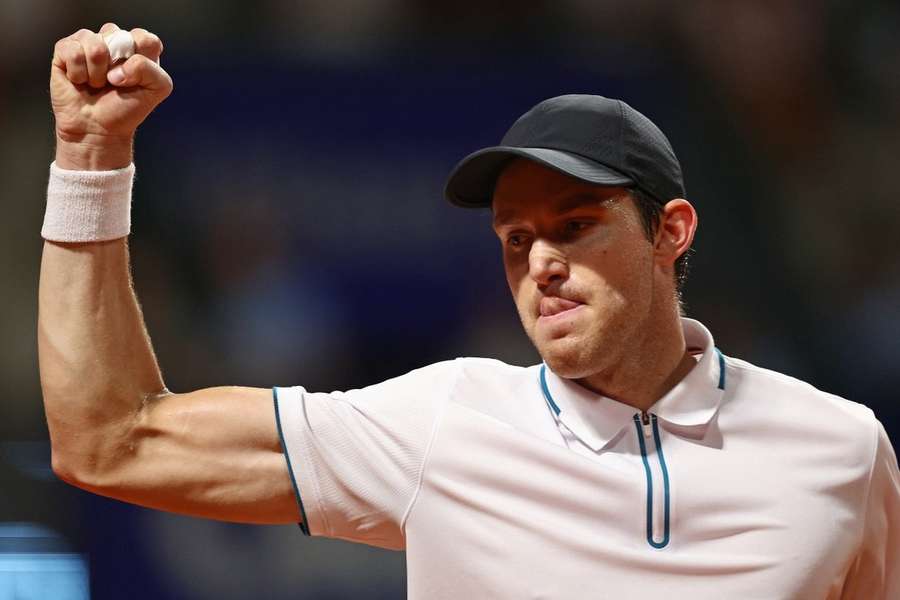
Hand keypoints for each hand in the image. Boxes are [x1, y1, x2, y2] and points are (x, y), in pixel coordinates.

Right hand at [50, 23, 171, 168]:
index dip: (141, 58)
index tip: (136, 79)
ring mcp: (88, 43)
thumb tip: (117, 69)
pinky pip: (73, 51)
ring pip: (94, 44)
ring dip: (97, 73)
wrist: (97, 130)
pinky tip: (79, 81)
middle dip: (117, 66)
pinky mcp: (65, 50)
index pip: (144, 38)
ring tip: (97, 84)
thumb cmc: (126, 110)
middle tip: (114, 83)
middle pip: (116, 35)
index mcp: (138, 49)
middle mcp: (113, 42)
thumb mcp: (156, 90)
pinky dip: (78, 73)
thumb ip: (150, 70)